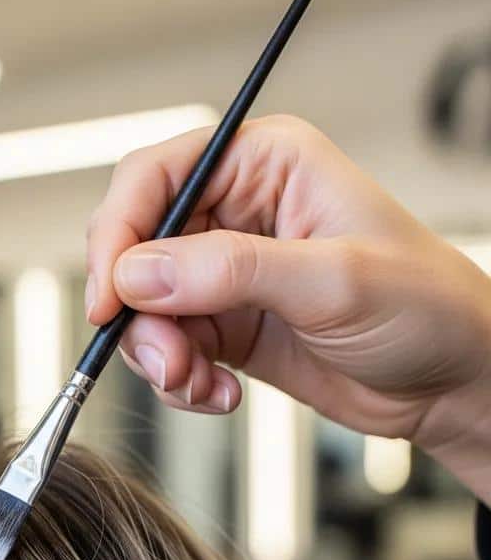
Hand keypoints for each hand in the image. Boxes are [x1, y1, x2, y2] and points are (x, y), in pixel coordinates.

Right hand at [86, 115, 490, 500]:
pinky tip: (218, 394)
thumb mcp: (333, 281)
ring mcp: (224, 274)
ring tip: (199, 383)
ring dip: (159, 357)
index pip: (155, 178)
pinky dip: (179, 381)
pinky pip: (166, 349)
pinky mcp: (222, 325)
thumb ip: (231, 271)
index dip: (118, 235)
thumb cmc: (425, 308)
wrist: (450, 383)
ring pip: (143, 309)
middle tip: (166, 358)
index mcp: (265, 166)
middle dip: (138, 312)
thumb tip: (139, 273)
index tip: (110, 298)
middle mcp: (235, 213)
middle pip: (136, 248)